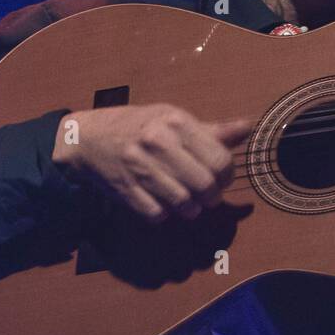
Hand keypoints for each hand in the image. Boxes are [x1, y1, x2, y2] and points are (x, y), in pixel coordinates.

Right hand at [51, 103, 253, 223]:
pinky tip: (165, 204)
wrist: (87, 137)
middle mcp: (158, 142)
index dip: (228, 175)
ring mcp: (139, 167)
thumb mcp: (174, 119)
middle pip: (205, 185)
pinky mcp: (124, 189)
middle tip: (209, 195)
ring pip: (183, 203)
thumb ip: (212, 130)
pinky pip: (157, 214)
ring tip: (190, 202)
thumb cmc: (139, 126)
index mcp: (176, 122)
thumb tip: (247, 127)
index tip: (223, 178)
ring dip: (192, 209)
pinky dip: (165, 214)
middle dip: (212, 196)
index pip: (220, 160)